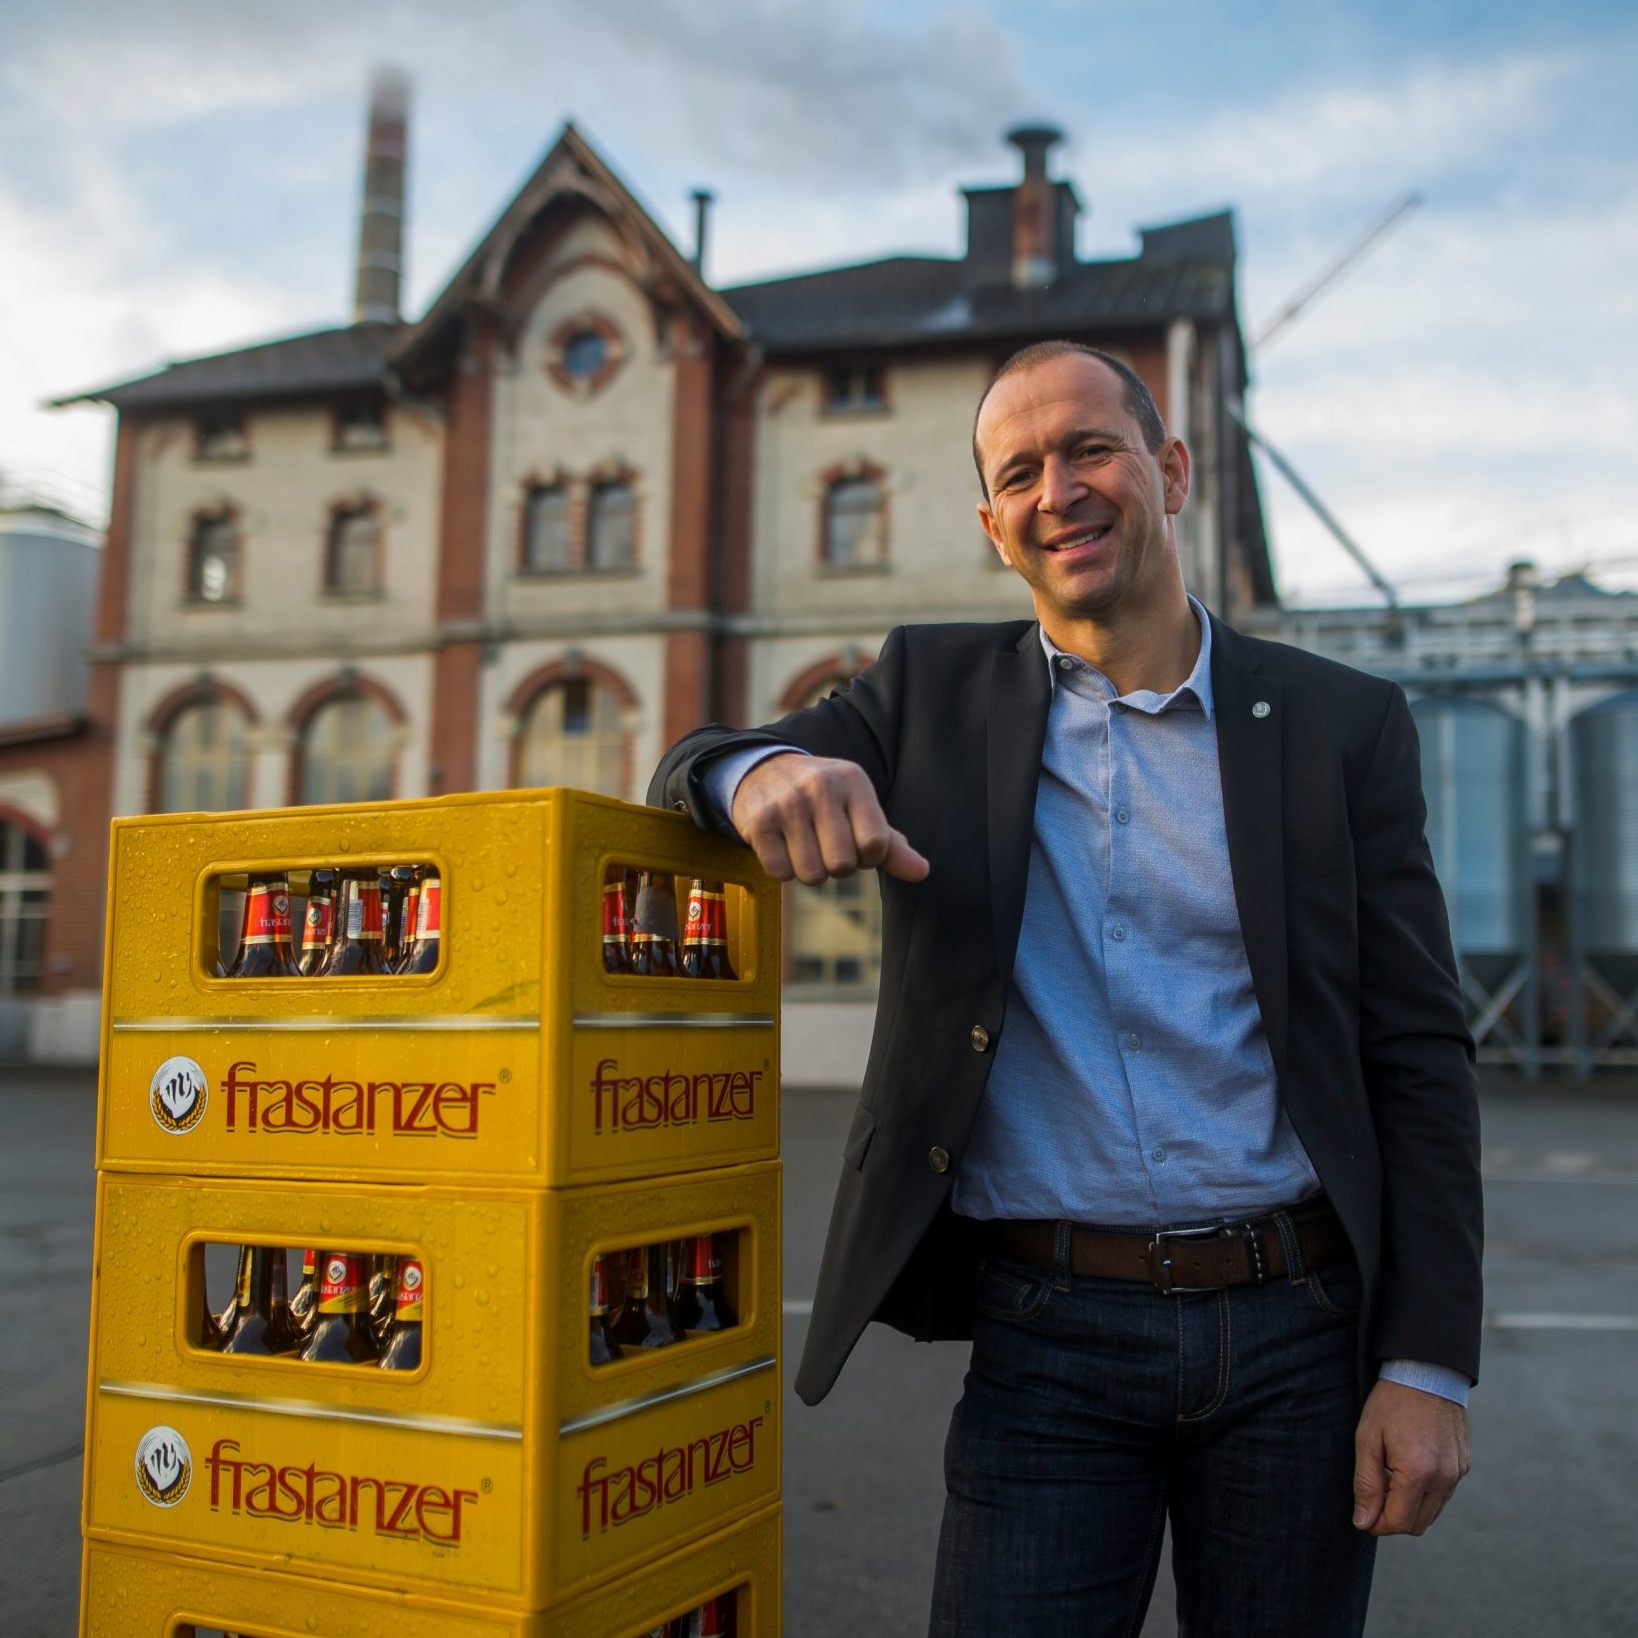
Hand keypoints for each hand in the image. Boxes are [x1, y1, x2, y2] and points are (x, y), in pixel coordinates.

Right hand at [729, 753, 929, 886]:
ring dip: (809, 871)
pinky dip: (782, 869)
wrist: (763, 771)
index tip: (853, 843)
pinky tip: (780, 844)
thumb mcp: (858, 809)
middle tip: (824, 845)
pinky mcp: (758, 820)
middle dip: (837, 867)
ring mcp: (787, 803)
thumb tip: (921, 871)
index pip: (876, 845)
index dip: (867, 857)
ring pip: (811, 874)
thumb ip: (890, 843)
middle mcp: (821, 786)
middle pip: (843, 865)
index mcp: (853, 780)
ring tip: (802, 845)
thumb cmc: (823, 799)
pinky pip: (780, 873)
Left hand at [1352, 1379, 1469, 1535]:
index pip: (1399, 1522)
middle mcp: (1444, 1478)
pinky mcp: (1463, 1466)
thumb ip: (1366, 1484)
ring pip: (1431, 1512)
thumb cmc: (1391, 1402)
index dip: (1377, 1524)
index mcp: (1419, 1472)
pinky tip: (1407, 1468)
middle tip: (1373, 1495)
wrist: (1426, 1372)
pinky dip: (1424, 1493)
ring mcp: (1458, 1473)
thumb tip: (1363, 1522)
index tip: (1362, 1514)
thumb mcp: (1367, 1439)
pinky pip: (1443, 1494)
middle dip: (1392, 1518)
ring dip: (1409, 1506)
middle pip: (1417, 1524)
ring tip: (1389, 1476)